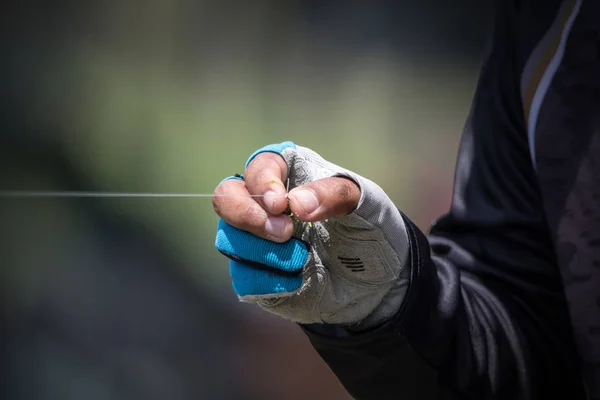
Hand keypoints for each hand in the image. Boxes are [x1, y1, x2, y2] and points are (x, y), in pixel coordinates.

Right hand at [213, 141, 409, 326]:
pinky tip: (298, 279)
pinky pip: (244, 276)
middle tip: (285, 232)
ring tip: (302, 257)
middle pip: (226, 197)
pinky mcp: (257, 274)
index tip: (280, 204)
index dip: (262, 181)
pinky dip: (270, 280)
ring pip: (230, 239)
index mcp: (290, 175)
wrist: (378, 282)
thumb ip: (335, 195)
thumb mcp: (367, 205)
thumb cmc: (370, 229)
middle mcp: (265, 204)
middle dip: (247, 215)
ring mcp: (257, 240)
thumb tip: (295, 203)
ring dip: (263, 251)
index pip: (258, 166)